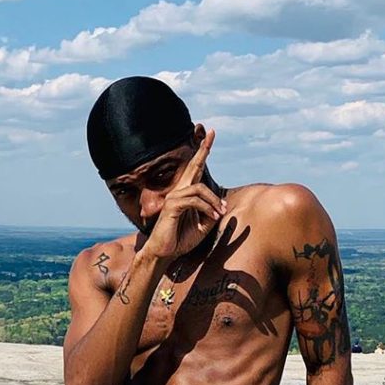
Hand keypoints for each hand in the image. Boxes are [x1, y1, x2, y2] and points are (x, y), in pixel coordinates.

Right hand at [142, 128, 225, 260]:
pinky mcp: (172, 206)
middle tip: (212, 131)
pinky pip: (194, 200)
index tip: (210, 135)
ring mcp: (174, 197)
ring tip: (220, 214)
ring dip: (214, 202)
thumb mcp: (202, 227)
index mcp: (186, 194)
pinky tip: (213, 217)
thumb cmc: (180, 240)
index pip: (195, 170)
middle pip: (193, 166)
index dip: (202, 152)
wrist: (164, 253)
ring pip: (200, 189)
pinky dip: (207, 208)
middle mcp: (179, 191)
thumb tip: (220, 207)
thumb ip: (211, 214)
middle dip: (203, 149)